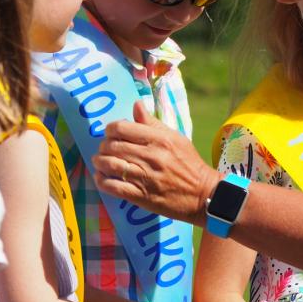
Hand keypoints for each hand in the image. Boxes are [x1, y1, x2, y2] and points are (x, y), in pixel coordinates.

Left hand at [93, 102, 219, 222]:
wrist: (203, 194)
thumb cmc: (189, 163)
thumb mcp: (175, 138)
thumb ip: (152, 123)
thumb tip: (136, 105)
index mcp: (159, 139)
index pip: (122, 127)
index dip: (110, 129)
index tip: (111, 134)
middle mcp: (151, 156)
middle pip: (113, 146)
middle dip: (103, 146)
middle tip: (104, 149)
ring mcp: (145, 177)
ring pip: (110, 165)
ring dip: (99, 162)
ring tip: (99, 162)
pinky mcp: (142, 196)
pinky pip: (113, 187)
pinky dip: (102, 182)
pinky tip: (101, 178)